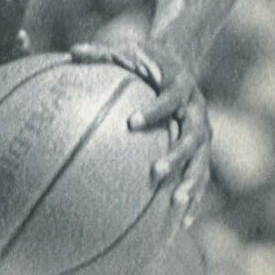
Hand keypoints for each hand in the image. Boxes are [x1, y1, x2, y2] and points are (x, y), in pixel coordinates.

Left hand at [71, 39, 211, 227]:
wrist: (179, 62)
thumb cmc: (146, 58)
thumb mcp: (127, 50)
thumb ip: (102, 53)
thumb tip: (71, 53)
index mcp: (181, 86)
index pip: (170, 99)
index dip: (154, 110)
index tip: (131, 122)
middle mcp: (197, 111)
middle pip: (193, 136)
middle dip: (177, 155)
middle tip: (156, 172)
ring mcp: (203, 131)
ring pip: (202, 161)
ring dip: (191, 182)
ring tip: (176, 204)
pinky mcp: (202, 148)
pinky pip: (200, 175)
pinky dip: (194, 197)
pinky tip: (182, 223)